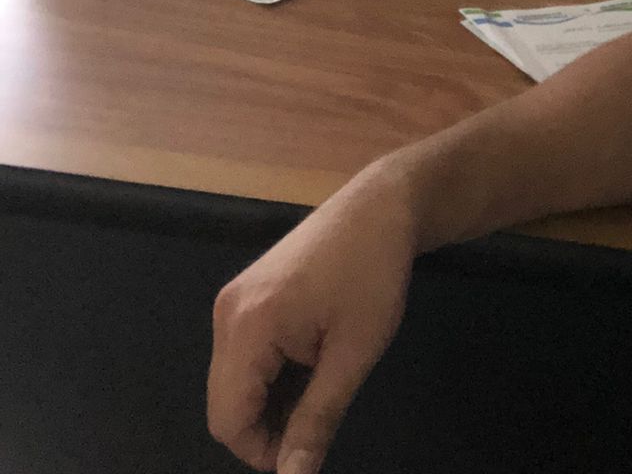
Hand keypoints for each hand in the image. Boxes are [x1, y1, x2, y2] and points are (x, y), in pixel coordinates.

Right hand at [209, 157, 416, 472]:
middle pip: (226, 402)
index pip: (228, 419)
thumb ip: (317, 420)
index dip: (262, 451)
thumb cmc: (374, 274)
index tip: (307, 452)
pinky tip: (312, 364)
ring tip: (322, 386)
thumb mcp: (353, 353)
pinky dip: (272, 374)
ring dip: (271, 401)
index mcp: (248, 326)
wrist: (381, 206)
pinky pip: (245, 354)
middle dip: (266, 428)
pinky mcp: (248, 293)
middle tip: (319, 423)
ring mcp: (235, 299)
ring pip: (235, 380)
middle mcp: (228, 313)